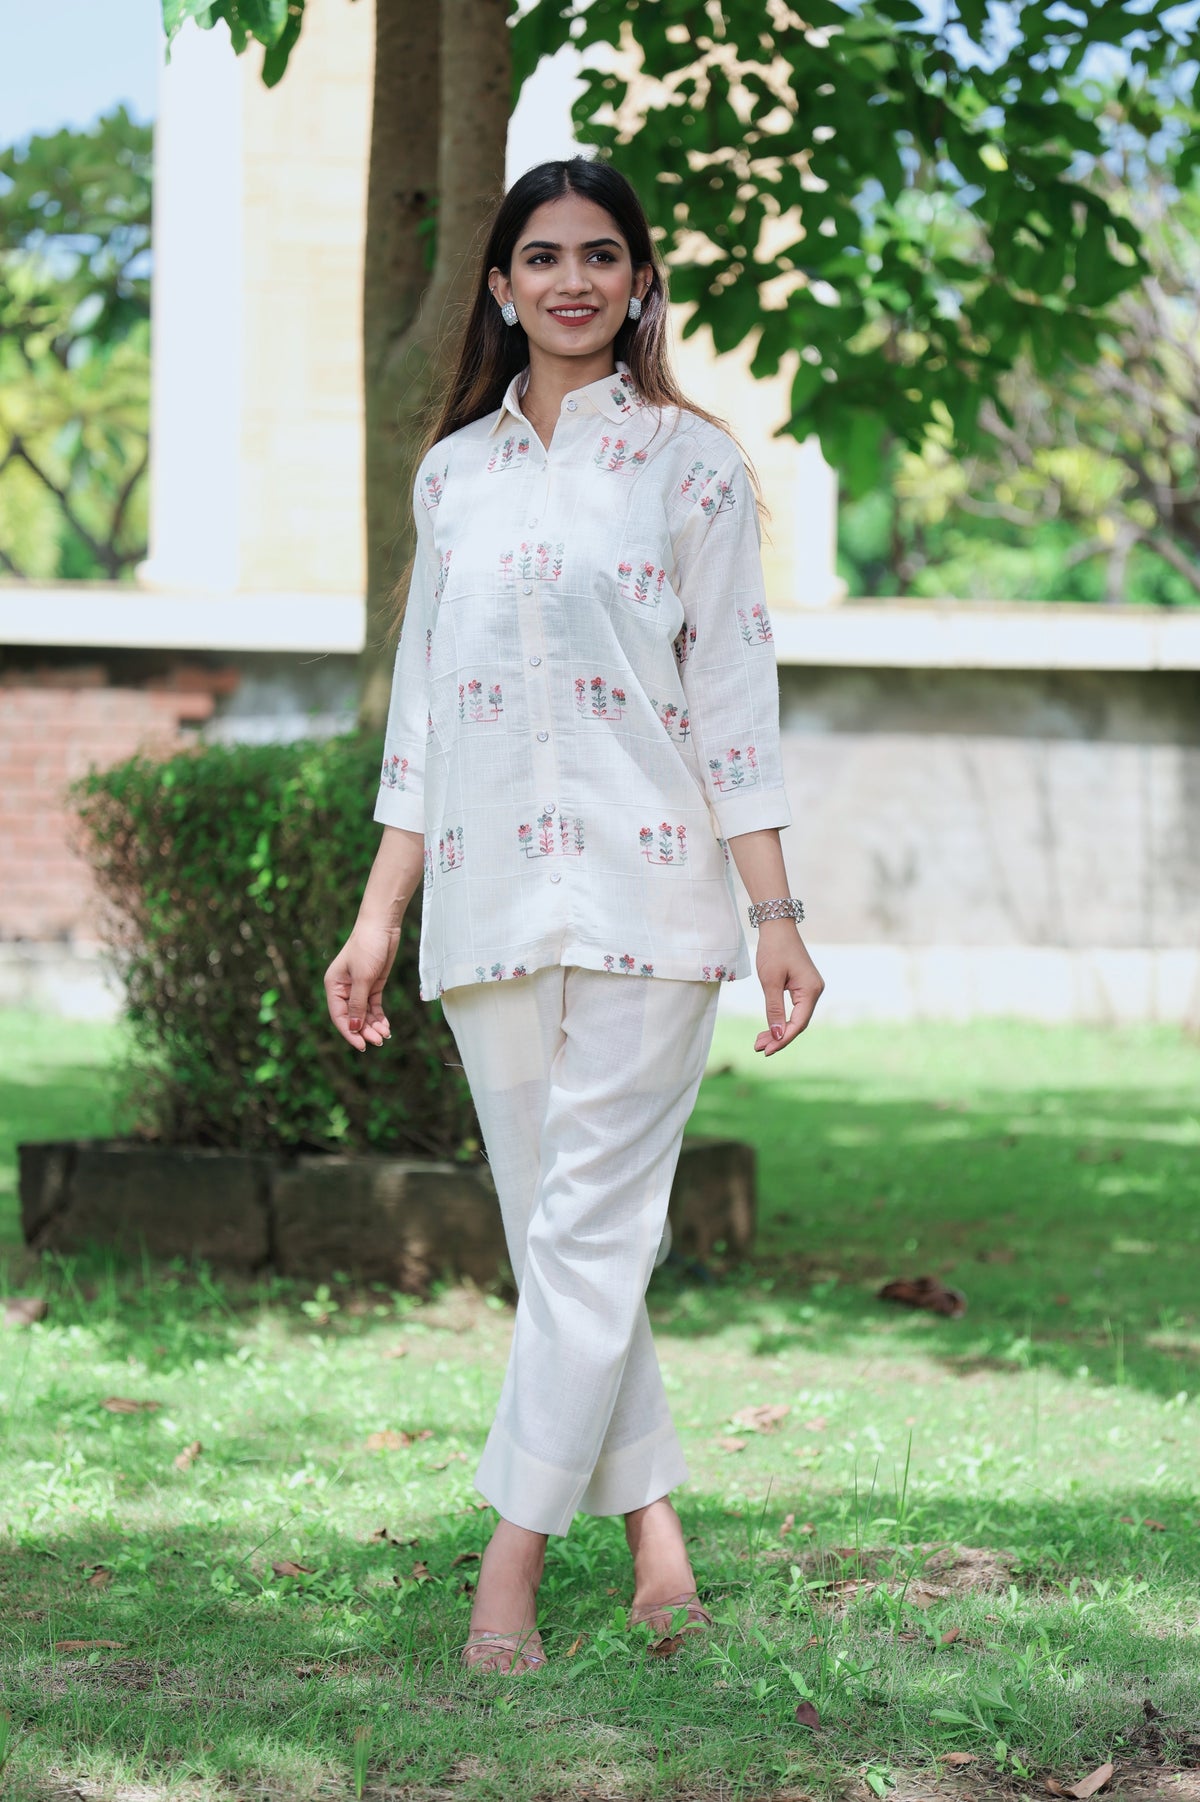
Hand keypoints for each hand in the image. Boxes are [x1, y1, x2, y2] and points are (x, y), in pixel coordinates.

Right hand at [324, 923, 401, 1051]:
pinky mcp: (372, 985)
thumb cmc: (368, 947)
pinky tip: (386, 1026)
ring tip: (384, 1036)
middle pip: (353, 1017)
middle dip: (365, 1030)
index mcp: (333, 986)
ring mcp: (358, 988)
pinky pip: (373, 1007)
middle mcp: (344, 989)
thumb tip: (354, 1027)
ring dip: (373, 1026)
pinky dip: (379, 1017)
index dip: (349, 1032)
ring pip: (364, 1014)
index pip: (339, 1016)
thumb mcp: (363, 978)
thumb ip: (358, 1004)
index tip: (362, 1045)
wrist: (383, 926)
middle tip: (378, 1041)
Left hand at [754, 924, 823, 1055]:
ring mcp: (810, 989)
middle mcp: (815, 991)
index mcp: (811, 990)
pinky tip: (769, 1029)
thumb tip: (777, 1035)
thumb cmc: (774, 950)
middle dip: (779, 1037)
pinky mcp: (803, 986)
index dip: (783, 1039)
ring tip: (759, 1042)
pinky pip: (794, 1009)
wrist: (777, 927)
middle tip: (759, 1049)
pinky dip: (781, 1018)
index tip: (767, 1051)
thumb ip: (774, 1009)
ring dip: (779, 1030)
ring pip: (795, 1017)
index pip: (798, 1023)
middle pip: (798, 1023)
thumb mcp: (770, 982)